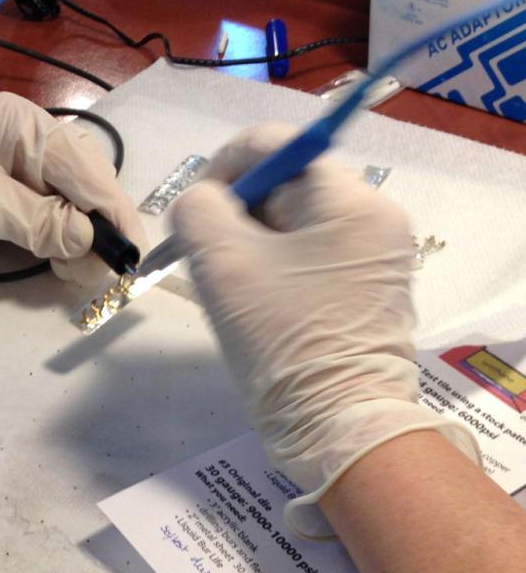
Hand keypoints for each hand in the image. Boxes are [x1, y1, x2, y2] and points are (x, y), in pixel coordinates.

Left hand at [0, 92, 144, 293]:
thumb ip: (37, 220)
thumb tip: (90, 240)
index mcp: (19, 125)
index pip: (80, 164)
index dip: (109, 206)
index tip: (131, 247)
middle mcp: (28, 145)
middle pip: (87, 183)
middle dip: (102, 224)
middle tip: (111, 267)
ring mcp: (23, 177)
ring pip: (78, 207)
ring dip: (87, 240)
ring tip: (84, 273)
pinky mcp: (14, 207)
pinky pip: (57, 223)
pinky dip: (68, 246)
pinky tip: (67, 264)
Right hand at [172, 124, 479, 537]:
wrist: (337, 428)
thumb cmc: (282, 338)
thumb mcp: (222, 263)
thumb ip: (198, 207)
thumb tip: (204, 200)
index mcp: (351, 201)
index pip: (278, 145)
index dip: (224, 164)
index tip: (194, 206)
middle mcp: (376, 218)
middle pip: (287, 183)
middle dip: (238, 211)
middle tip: (208, 254)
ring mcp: (377, 255)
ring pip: (295, 221)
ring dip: (252, 239)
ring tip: (230, 282)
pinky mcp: (369, 287)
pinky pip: (311, 253)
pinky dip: (276, 263)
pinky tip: (258, 298)